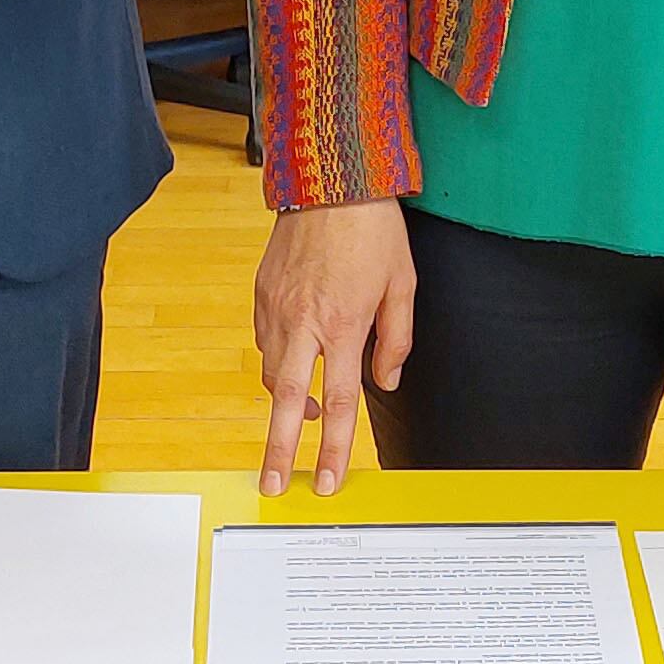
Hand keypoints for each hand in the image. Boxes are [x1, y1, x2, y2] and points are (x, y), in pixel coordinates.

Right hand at [255, 200, 414, 494]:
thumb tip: (386, 383)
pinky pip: (264, 342)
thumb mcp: (402, 284)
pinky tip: (295, 359)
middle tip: (274, 485)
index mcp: (343, 324)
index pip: (342, 402)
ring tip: (305, 413)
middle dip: (280, 450)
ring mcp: (276, 307)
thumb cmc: (372, 229)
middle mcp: (304, 321)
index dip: (336, 448)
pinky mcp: (261, 293)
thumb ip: (396, 340)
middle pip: (287, 402)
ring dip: (286, 400)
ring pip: (271, 373)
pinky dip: (277, 361)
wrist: (331, 178)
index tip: (328, 480)